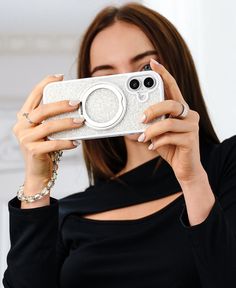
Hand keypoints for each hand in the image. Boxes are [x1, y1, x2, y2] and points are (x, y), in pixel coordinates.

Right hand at [12, 75, 83, 188]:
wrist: (38, 173)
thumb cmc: (44, 149)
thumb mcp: (46, 132)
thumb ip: (52, 120)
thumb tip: (74, 108)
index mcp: (23, 118)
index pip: (33, 96)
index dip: (45, 84)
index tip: (59, 77)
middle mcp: (21, 126)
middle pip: (42, 110)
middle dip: (61, 104)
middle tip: (77, 102)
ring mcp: (25, 139)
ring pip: (49, 126)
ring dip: (67, 123)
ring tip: (81, 121)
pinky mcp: (33, 151)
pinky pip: (53, 143)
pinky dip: (66, 142)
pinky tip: (75, 142)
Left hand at [138, 59, 202, 182]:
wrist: (184, 167)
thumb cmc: (170, 146)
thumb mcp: (157, 132)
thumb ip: (151, 122)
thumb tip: (134, 116)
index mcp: (179, 109)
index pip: (172, 87)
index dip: (163, 74)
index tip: (152, 63)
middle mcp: (188, 114)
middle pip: (170, 103)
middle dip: (152, 110)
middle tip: (141, 118)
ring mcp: (192, 126)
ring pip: (168, 122)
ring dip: (151, 131)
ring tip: (142, 138)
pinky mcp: (191, 140)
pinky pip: (170, 137)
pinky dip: (157, 142)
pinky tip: (152, 146)